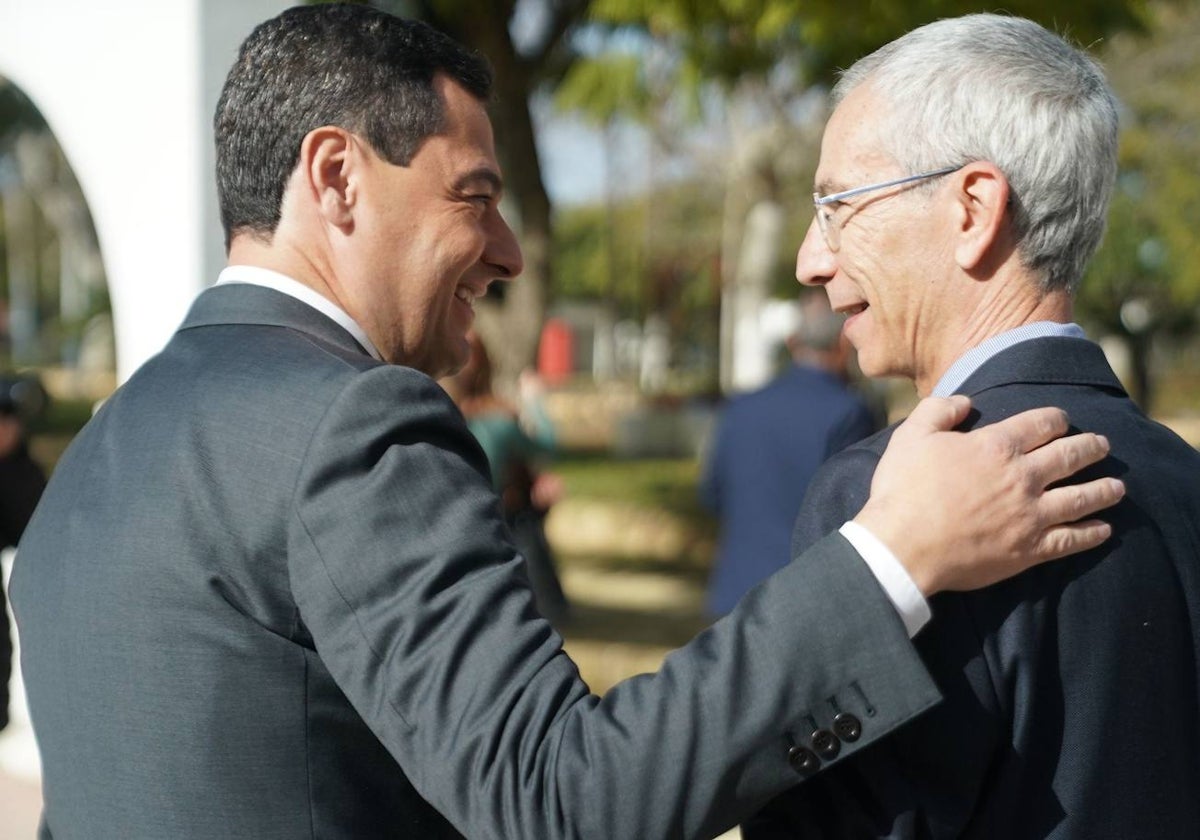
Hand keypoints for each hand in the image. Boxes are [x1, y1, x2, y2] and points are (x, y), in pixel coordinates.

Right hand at [855, 395, 1123, 595]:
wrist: (903, 547)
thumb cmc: (903, 490)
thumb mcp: (911, 436)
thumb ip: (939, 409)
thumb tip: (964, 402)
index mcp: (996, 445)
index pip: (1042, 423)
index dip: (1056, 419)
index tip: (1062, 420)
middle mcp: (1023, 476)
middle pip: (1071, 456)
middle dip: (1091, 447)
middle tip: (1102, 445)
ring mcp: (1031, 514)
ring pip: (1082, 497)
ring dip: (1104, 489)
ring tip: (1118, 487)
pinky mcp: (1030, 549)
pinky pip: (1072, 539)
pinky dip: (1092, 533)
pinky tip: (1104, 529)